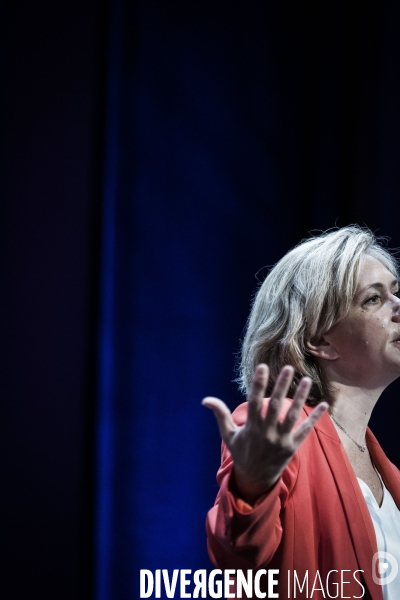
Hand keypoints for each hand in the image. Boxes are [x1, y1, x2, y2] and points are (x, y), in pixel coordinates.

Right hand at [202, 364, 327, 502]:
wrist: (255, 479)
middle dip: (282, 386)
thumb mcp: (228, 435)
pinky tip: (325, 404)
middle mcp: (267, 433)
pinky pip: (305, 430)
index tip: (262, 367)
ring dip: (300, 398)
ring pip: (292, 416)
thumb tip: (205, 400)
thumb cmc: (241, 452)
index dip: (258, 384)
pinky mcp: (293, 447)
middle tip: (289, 368)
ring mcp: (281, 440)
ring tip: (306, 380)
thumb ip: (220, 415)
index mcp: (251, 428)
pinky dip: (315, 418)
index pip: (255, 402)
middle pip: (275, 407)